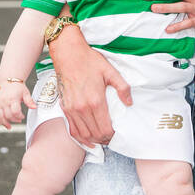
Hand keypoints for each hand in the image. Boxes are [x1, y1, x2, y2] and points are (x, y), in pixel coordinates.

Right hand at [0, 81, 35, 130]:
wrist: (8, 80)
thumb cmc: (17, 87)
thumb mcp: (26, 93)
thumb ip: (30, 101)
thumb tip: (34, 107)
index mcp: (13, 98)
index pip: (15, 111)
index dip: (19, 116)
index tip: (22, 116)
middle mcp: (4, 101)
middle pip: (7, 115)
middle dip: (14, 120)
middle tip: (18, 120)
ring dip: (4, 122)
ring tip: (9, 126)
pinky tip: (1, 122)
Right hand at [49, 25, 131, 144]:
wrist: (68, 54)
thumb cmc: (89, 61)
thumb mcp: (110, 71)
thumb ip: (122, 87)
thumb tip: (129, 102)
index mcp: (95, 101)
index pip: (105, 128)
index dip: (112, 135)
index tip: (117, 135)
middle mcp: (82, 108)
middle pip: (95, 134)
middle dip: (105, 139)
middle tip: (111, 139)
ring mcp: (72, 109)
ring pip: (83, 134)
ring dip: (93, 140)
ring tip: (101, 140)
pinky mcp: (65, 108)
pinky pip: (72, 129)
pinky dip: (80, 137)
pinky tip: (87, 140)